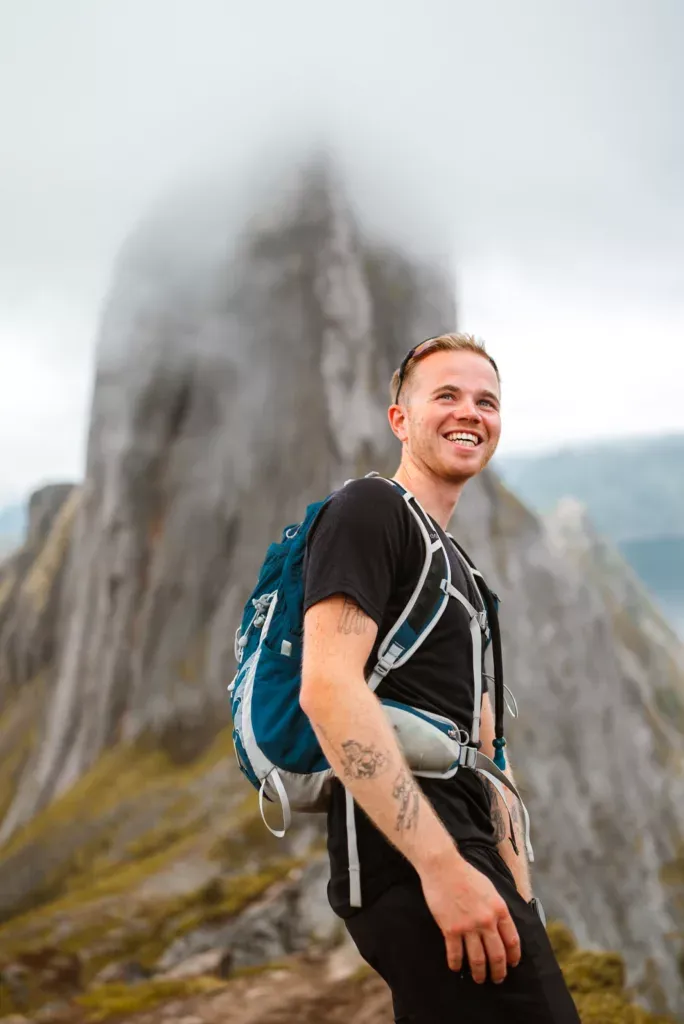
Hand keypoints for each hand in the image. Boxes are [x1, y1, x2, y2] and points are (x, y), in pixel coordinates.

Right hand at [419, 853, 520, 983]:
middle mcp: (486, 921)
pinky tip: (456, 968)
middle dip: (499, 971)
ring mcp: (468, 927)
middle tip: (498, 978)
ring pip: (478, 959)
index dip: (513, 956)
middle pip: (497, 955)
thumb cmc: (466, 874)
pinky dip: (456, 964)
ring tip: (480, 979)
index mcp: (499, 909)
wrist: (443, 866)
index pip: (512, 941)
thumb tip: (503, 926)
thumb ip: (498, 908)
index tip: (512, 964)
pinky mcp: (450, 929)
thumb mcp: (491, 889)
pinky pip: (455, 954)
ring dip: (480, 973)